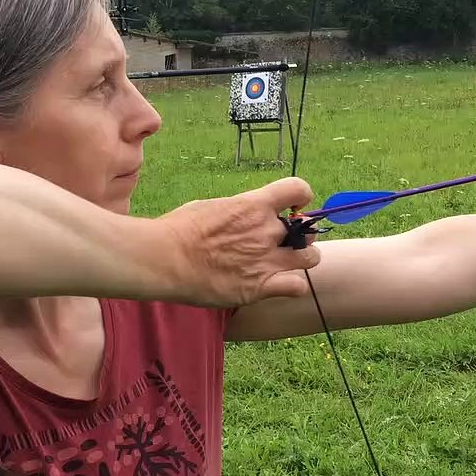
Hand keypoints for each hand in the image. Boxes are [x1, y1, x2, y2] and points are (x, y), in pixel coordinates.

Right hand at [158, 177, 321, 306]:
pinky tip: (279, 285)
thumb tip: (242, 213)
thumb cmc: (179, 230)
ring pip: (310, 258)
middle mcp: (266, 231)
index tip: (292, 206)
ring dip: (303, 259)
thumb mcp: (211, 206)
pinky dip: (293, 286)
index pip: (298, 189)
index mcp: (253, 205)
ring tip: (288, 263)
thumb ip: (237, 210)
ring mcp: (265, 260)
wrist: (165, 259)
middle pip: (305, 230)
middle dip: (299, 235)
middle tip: (284, 242)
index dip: (301, 197)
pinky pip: (297, 287)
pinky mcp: (259, 287)